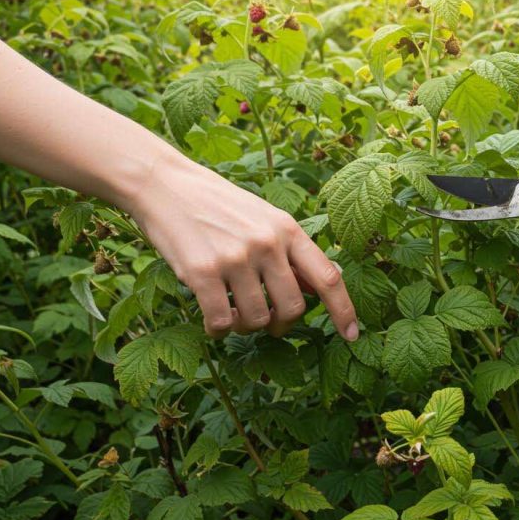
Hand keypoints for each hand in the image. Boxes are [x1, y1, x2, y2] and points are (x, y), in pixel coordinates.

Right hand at [124, 155, 358, 339]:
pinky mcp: (202, 272)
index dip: (344, 310)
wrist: (166, 184)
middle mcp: (267, 243)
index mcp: (288, 229)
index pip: (328, 277)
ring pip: (257, 320)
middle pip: (293, 308)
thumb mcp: (264, 218)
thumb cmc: (218, 206)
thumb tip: (316, 290)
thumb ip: (289, 251)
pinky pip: (221, 321)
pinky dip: (218, 330)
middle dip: (282, 324)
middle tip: (267, 322)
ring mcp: (235, 258)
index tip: (352, 335)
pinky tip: (213, 321)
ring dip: (246, 327)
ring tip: (233, 314)